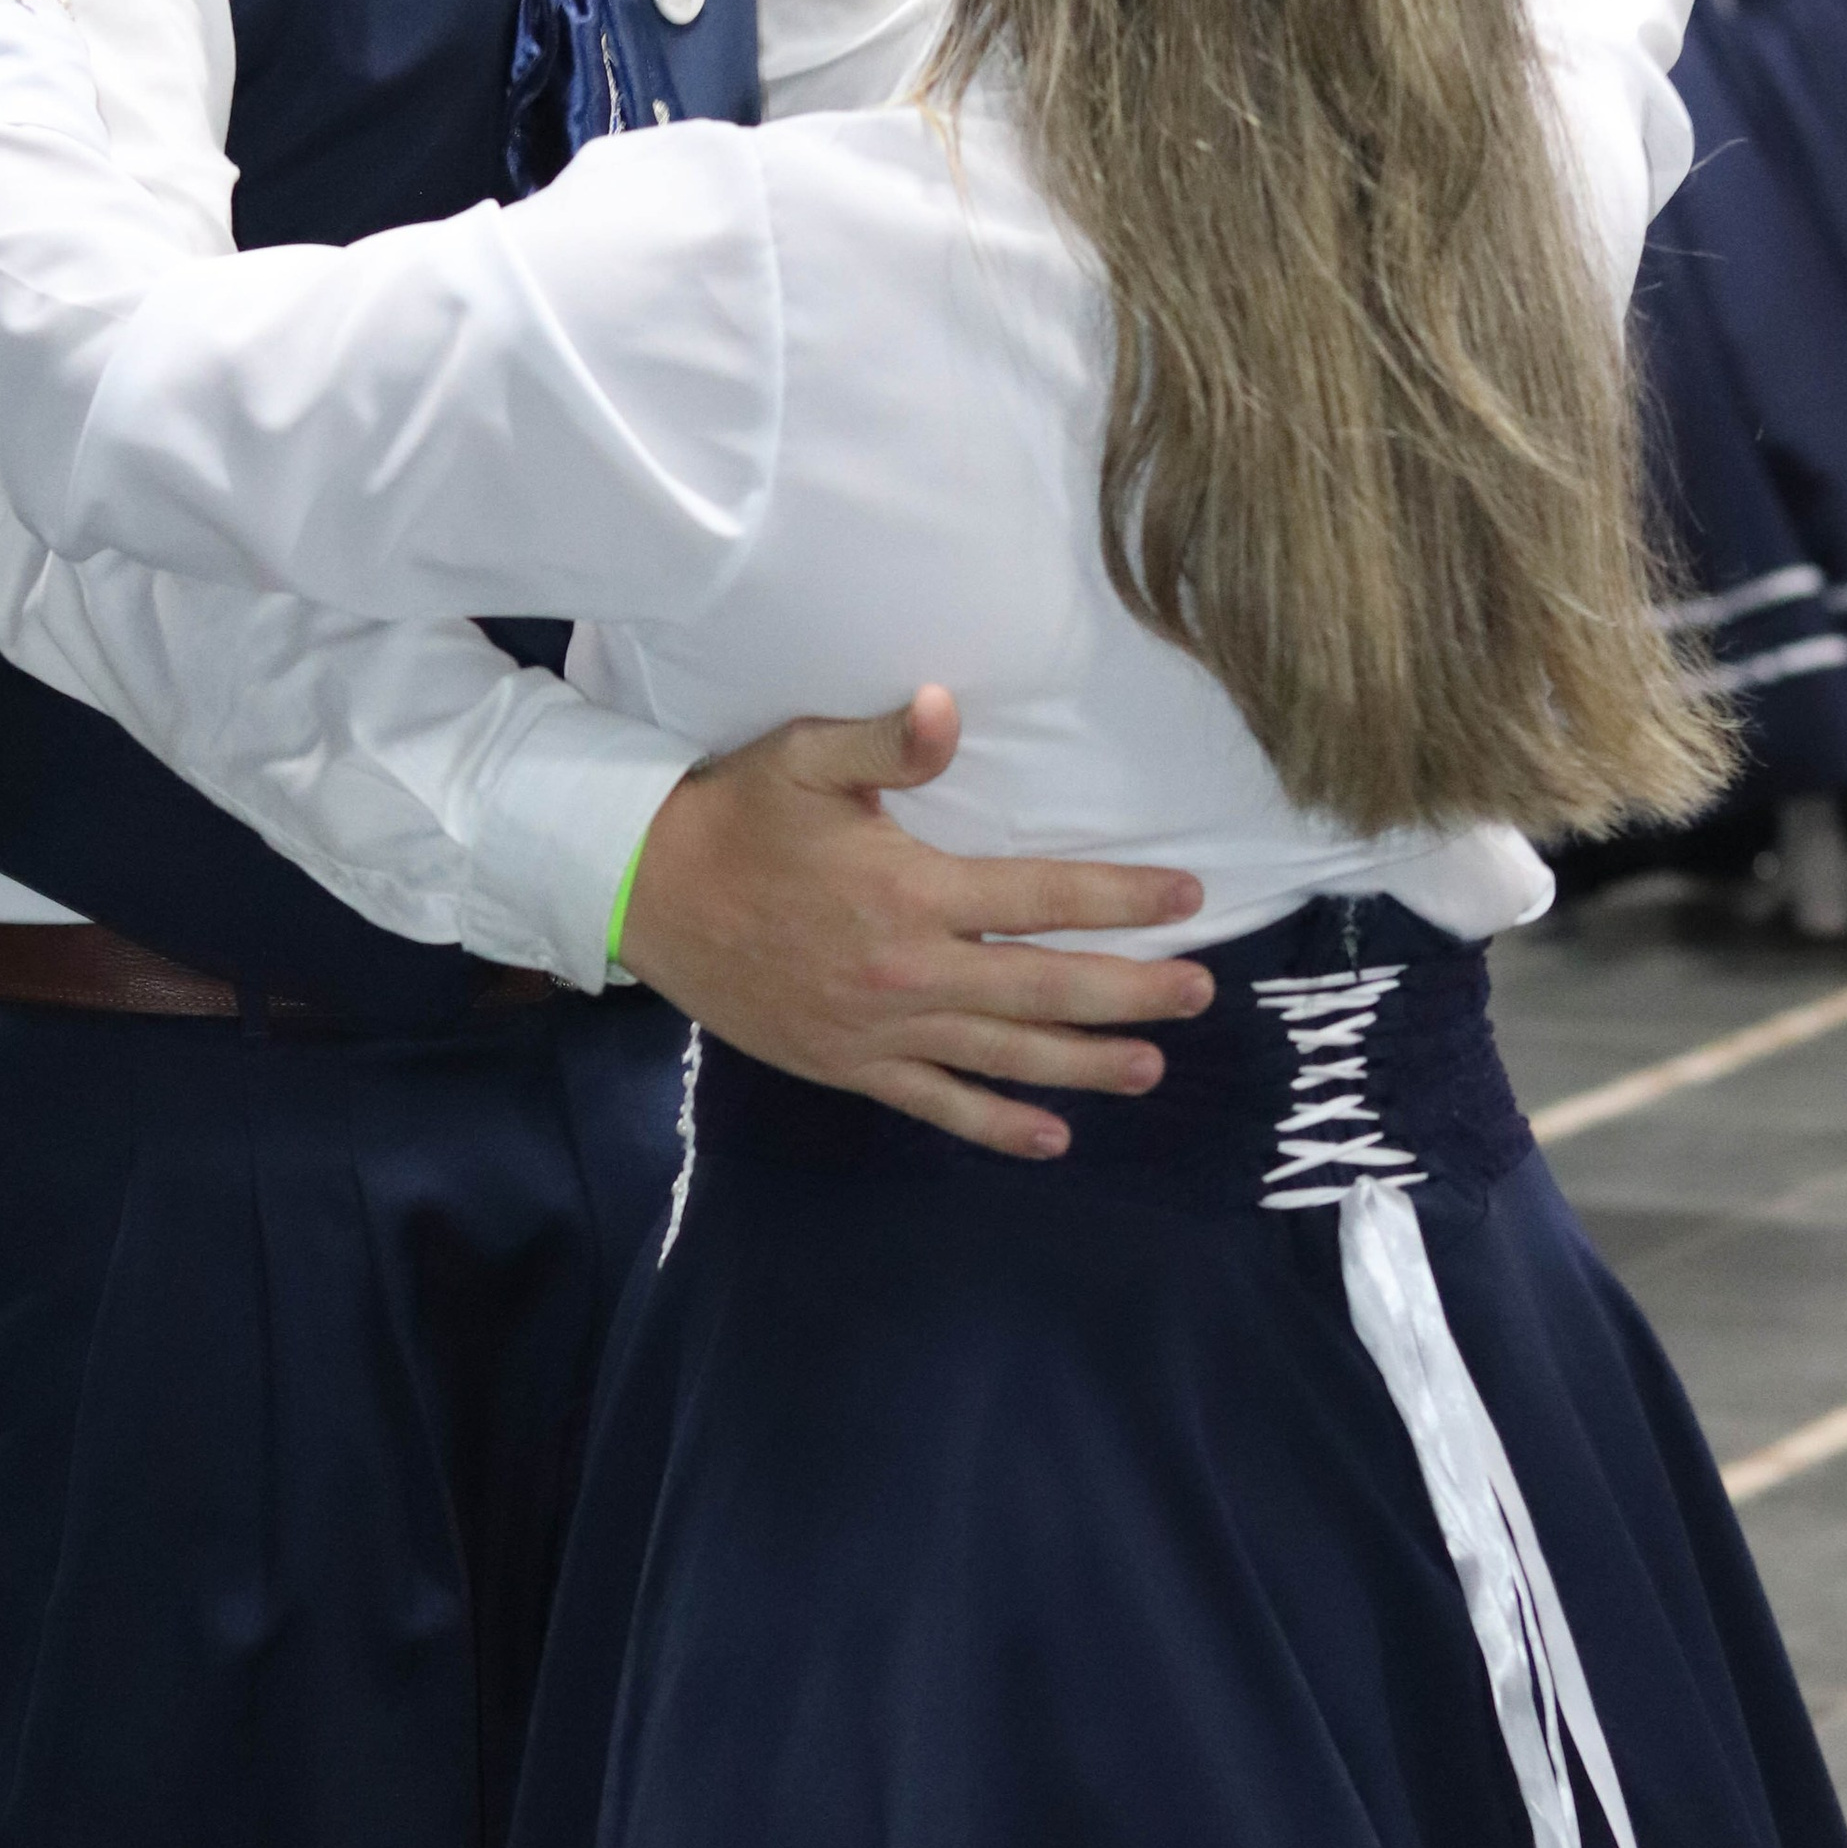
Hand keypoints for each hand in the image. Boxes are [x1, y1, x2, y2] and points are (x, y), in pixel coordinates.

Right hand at [619, 684, 1214, 1160]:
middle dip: (1131, 992)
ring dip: (1086, 1066)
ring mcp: (880, 1031)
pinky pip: (937, 1104)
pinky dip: (996, 1126)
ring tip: (1151, 1068)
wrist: (646, 893)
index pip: (1042, 899)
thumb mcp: (804, 758)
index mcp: (910, 892)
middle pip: (1045, 990)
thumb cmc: (735, 817)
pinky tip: (1050, 1138)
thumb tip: (947, 708)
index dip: (1123, 899)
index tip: (1190, 897)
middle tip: (1200, 993)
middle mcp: (908, 972)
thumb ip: (885, 741)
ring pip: (1005, 1058)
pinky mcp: (850, 1067)